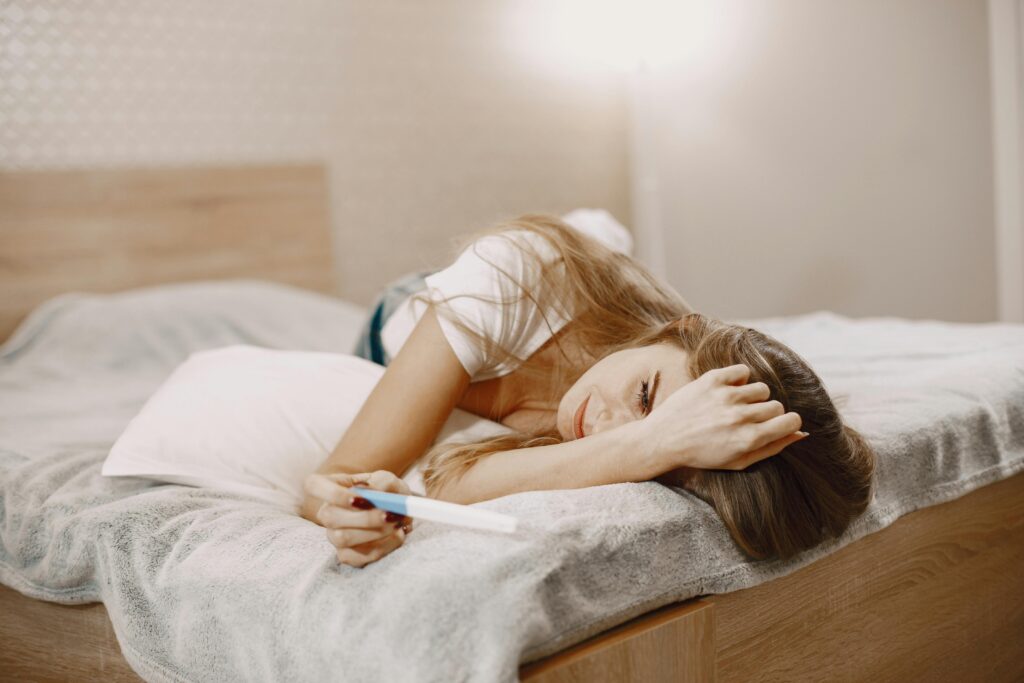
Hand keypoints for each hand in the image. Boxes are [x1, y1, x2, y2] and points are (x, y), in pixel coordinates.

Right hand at [303, 470, 414, 567]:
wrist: (398, 512)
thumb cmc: (387, 491)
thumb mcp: (387, 480)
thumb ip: (380, 483)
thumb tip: (370, 494)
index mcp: (329, 487)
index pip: (313, 485)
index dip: (333, 493)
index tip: (358, 498)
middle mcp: (326, 512)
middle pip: (330, 517)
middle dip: (364, 518)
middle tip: (390, 514)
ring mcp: (333, 535)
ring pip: (343, 538)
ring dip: (375, 532)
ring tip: (396, 523)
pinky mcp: (346, 555)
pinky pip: (358, 556)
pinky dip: (384, 547)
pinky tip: (397, 535)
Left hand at [641, 364, 806, 472]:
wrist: (664, 439)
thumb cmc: (702, 454)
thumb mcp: (739, 461)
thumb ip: (772, 447)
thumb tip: (800, 433)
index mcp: (749, 439)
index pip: (791, 421)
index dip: (787, 423)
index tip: (777, 425)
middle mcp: (740, 416)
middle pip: (776, 405)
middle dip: (766, 413)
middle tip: (746, 421)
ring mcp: (726, 396)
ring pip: (761, 388)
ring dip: (752, 397)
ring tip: (734, 407)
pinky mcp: (711, 380)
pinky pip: (743, 371)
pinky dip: (739, 380)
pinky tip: (727, 392)